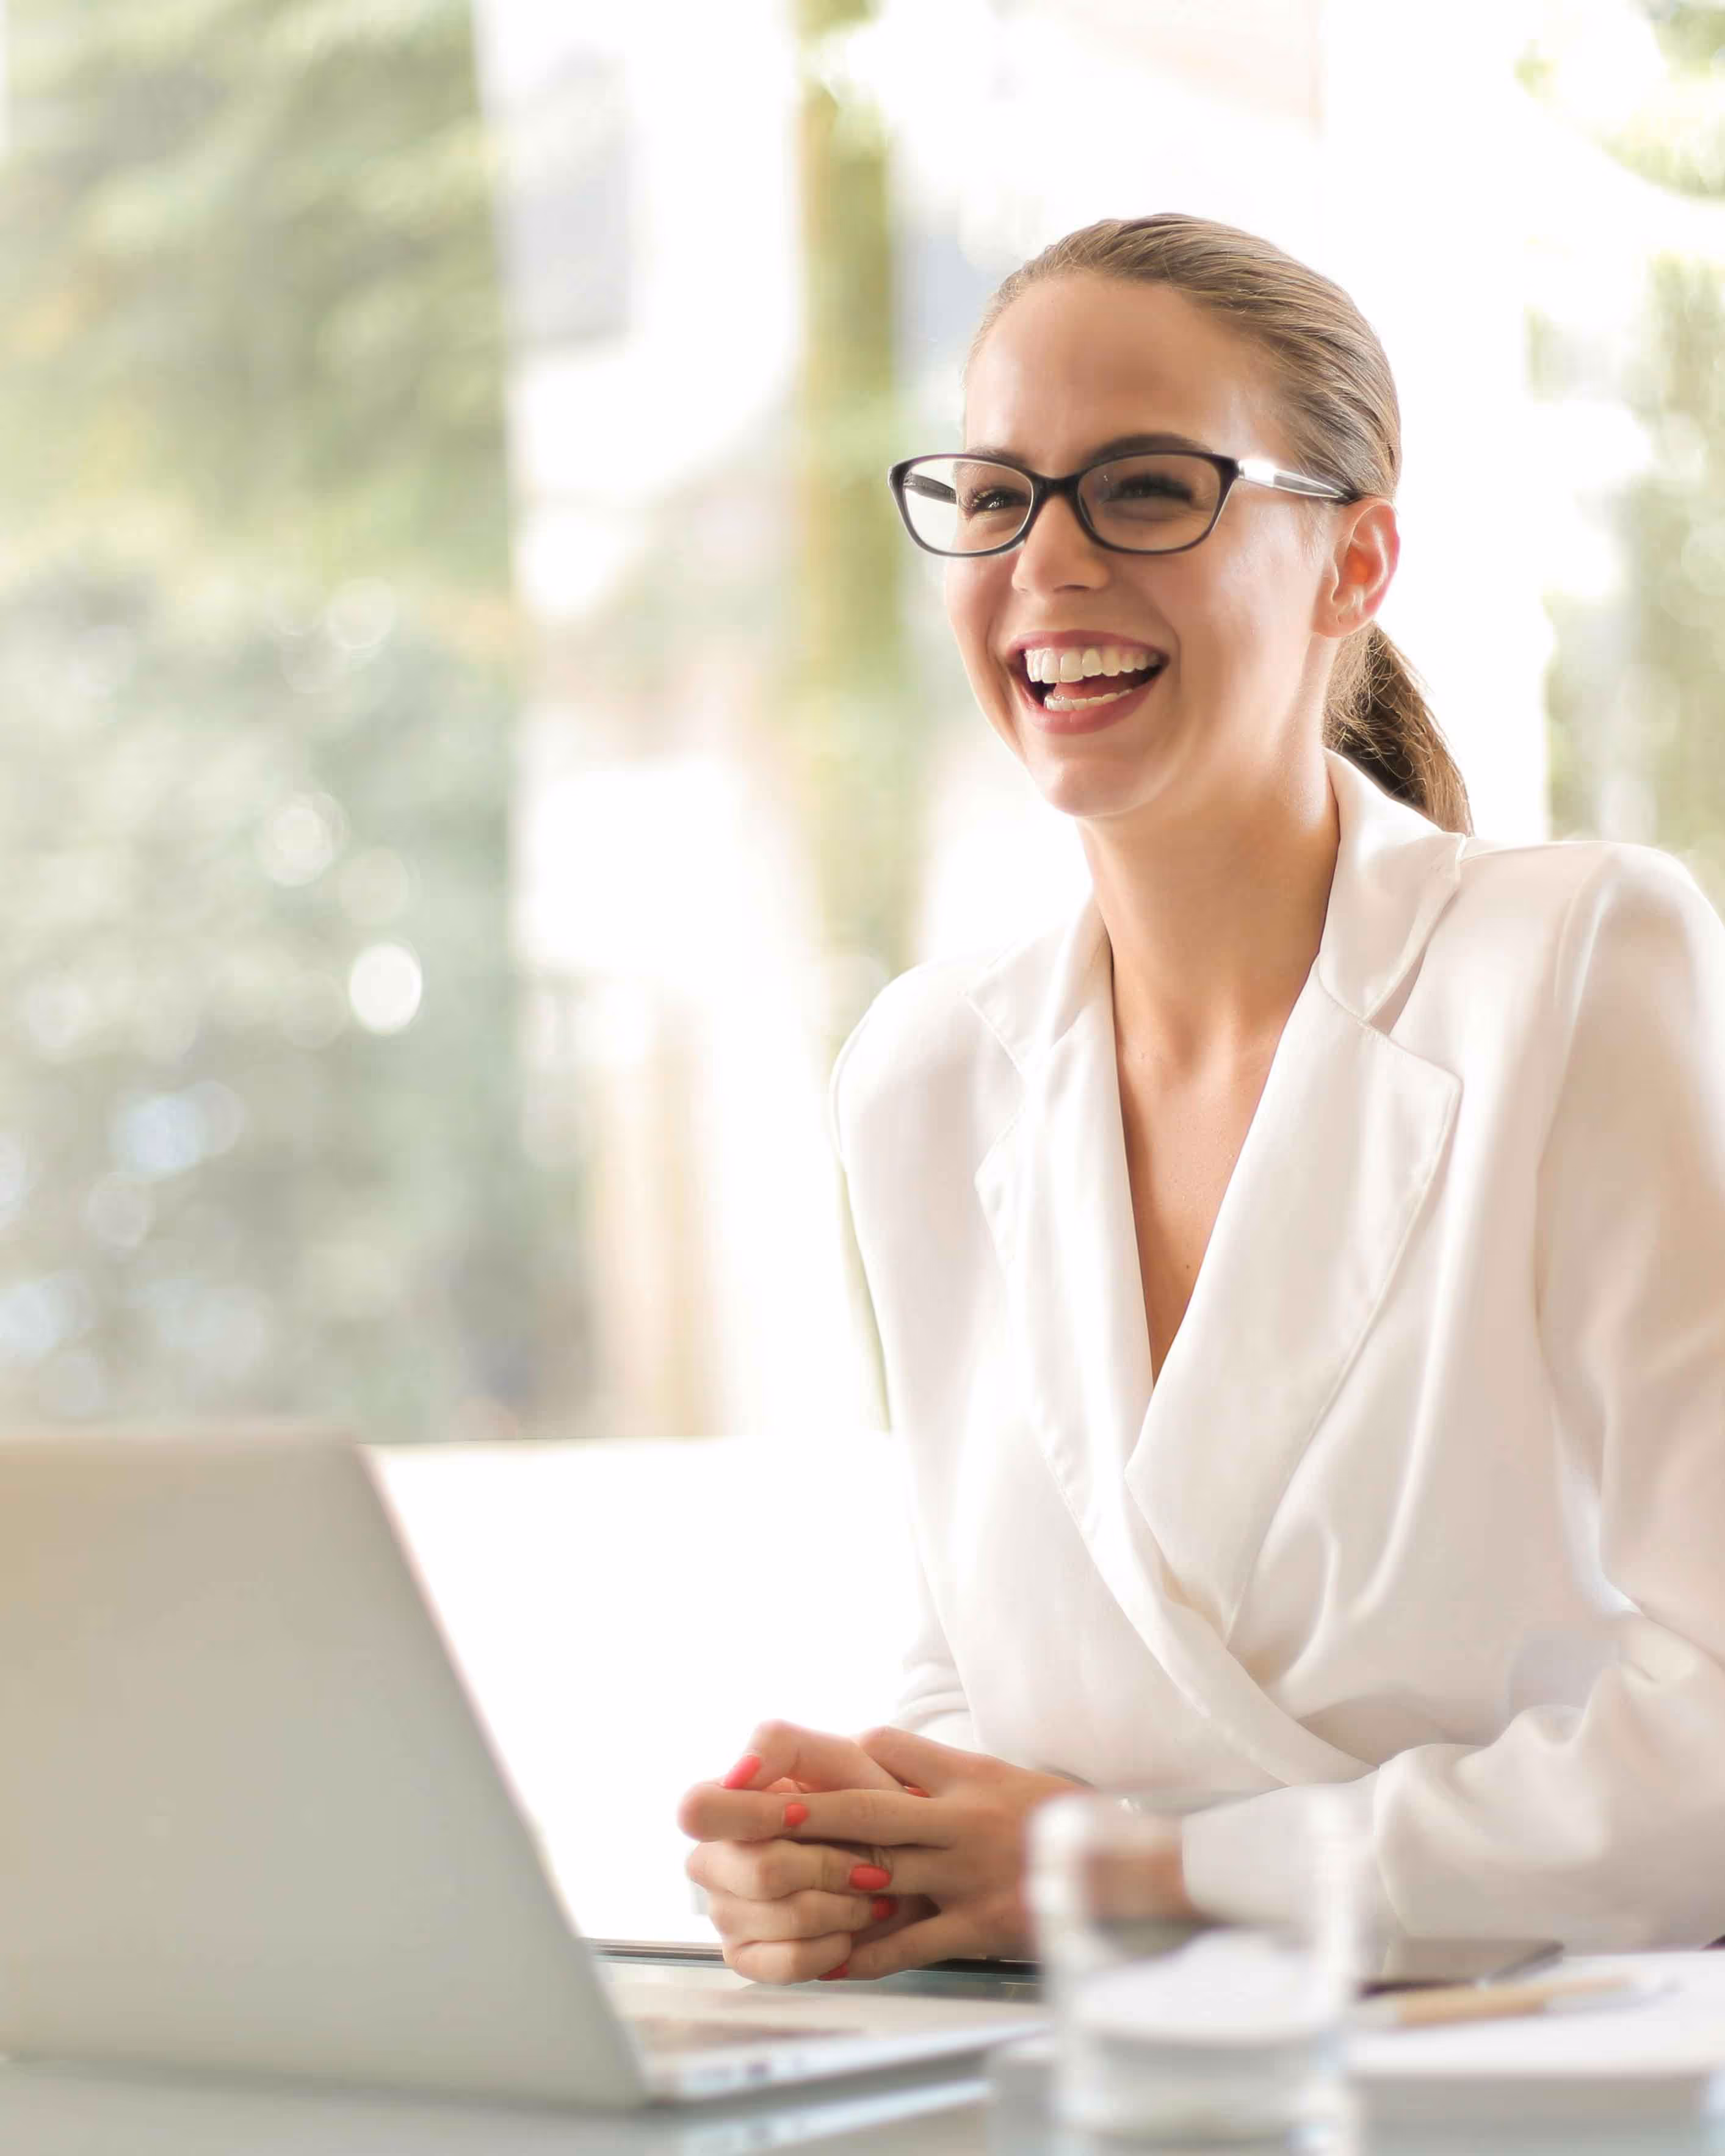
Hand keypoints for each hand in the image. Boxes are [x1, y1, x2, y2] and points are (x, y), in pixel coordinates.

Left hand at [679, 1721, 1081, 1980]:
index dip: (840, 1753)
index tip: (789, 1762)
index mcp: (966, 1775)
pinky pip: (910, 1941)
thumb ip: (947, 1775)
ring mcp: (967, 1872)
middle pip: (865, 1807)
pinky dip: (866, 1953)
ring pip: (879, 1871)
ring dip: (819, 1879)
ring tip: (764, 1883)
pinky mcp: (979, 1924)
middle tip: (746, 1810)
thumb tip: (885, 1760)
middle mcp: (959, 1817)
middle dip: (802, 1810)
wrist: (1128, 1870)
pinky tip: (827, 1960)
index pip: (888, 1748)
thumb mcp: (1005, 1778)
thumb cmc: (1059, 1823)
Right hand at [679, 1724, 929, 1983]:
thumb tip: (737, 1775)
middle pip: (756, 1872)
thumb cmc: (866, 1800)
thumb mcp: (837, 1757)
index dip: (752, 1816)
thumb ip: (781, 1746)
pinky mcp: (747, 1956)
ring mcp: (725, 1912)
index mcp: (722, 1803)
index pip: (697, 1810)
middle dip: (826, 1867)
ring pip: (780, 1918)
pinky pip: (786, 1963)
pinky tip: (850, 1931)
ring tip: (871, 1895)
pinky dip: (833, 1947)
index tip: (804, 1814)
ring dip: (842, 1907)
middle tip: (868, 1864)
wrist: (904, 1864)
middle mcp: (713, 1859)